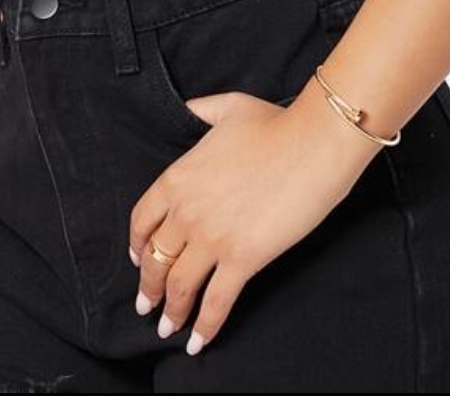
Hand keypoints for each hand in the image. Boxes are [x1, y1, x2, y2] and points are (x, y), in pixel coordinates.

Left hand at [127, 87, 380, 354]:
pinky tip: (199, 341)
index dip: (137, 244)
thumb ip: (197, 110)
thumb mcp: (225, 108)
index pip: (142, 220)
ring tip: (167, 327)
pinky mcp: (243, 259)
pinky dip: (204, 327)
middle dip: (149, 286)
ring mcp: (213, 237)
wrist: (312, 143)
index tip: (139, 257)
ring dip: (170, 311)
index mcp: (178, 177)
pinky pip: (216, 302)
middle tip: (147, 304)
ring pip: (180, 286)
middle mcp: (187, 211)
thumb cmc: (274, 123)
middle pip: (156, 259)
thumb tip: (185, 108)